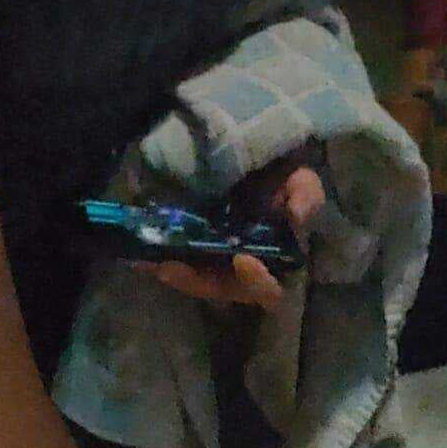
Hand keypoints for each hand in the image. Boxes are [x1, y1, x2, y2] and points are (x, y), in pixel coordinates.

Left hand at [141, 145, 325, 310]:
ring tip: (151, 261)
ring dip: (173, 273)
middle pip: (221, 290)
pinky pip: (175, 262)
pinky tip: (139, 255)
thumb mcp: (301, 180)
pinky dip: (158, 261)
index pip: (269, 291)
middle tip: (172, 266)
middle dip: (197, 281)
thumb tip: (297, 216)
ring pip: (194, 280)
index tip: (243, 258)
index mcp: (272, 262)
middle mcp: (241, 270)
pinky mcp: (193, 250)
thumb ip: (306, 197)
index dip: (257, 282)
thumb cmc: (283, 174)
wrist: (254, 156)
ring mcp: (215, 262)